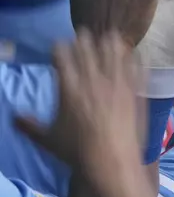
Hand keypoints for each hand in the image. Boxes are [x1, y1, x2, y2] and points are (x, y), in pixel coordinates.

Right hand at [15, 31, 143, 186]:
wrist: (112, 163)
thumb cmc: (78, 152)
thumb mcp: (49, 139)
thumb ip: (30, 126)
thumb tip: (14, 118)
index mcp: (69, 87)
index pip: (61, 56)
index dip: (59, 48)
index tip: (59, 46)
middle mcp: (93, 81)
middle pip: (88, 50)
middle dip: (84, 40)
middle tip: (84, 34)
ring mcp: (117, 84)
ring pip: (113, 54)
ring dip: (110, 44)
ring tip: (110, 36)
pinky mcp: (135, 92)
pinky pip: (136, 69)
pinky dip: (135, 59)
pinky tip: (135, 53)